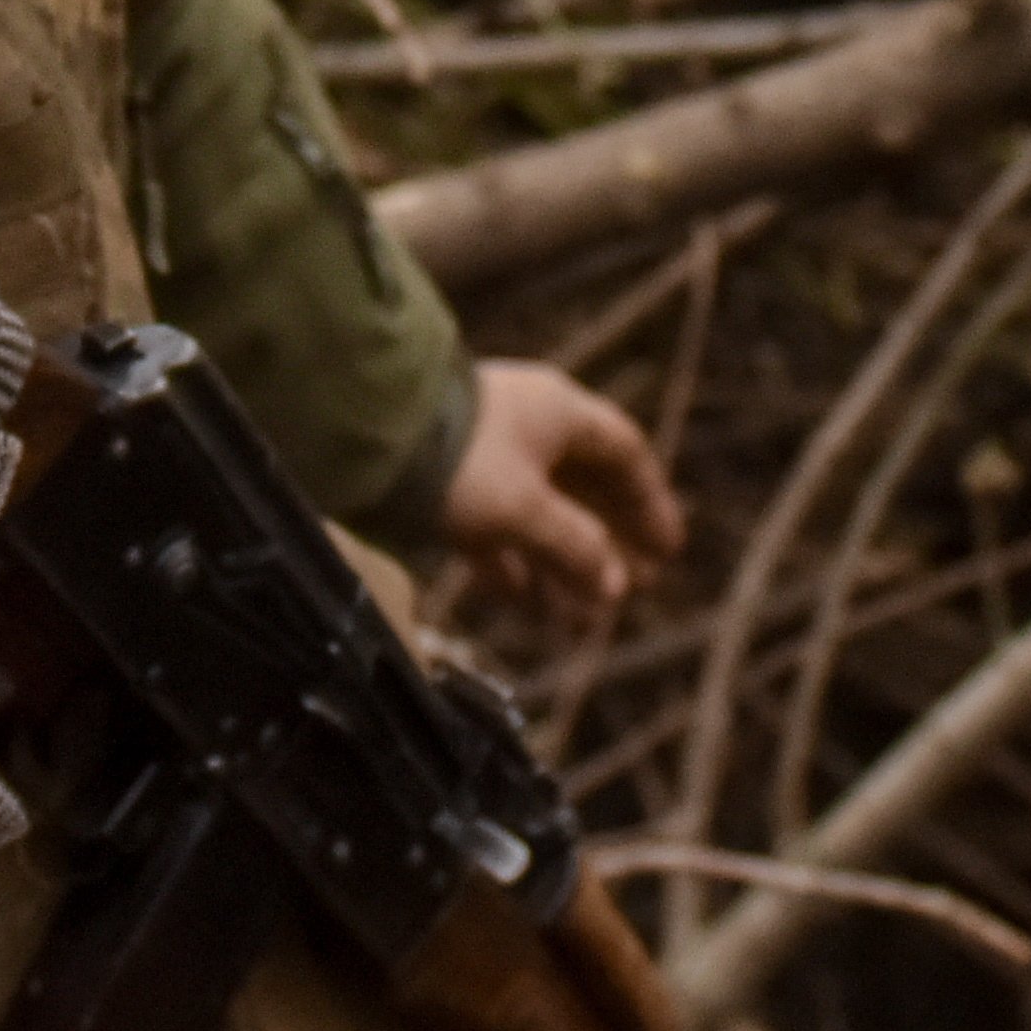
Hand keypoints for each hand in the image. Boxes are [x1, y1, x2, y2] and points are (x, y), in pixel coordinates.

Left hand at [427, 354, 681, 616]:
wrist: (364, 435)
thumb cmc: (457, 459)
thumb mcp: (525, 508)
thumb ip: (574, 547)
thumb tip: (614, 586)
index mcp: (558, 412)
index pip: (624, 454)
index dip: (650, 503)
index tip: (666, 551)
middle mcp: (527, 427)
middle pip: (585, 487)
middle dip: (609, 541)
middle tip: (633, 589)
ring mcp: (486, 453)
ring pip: (540, 512)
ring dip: (563, 563)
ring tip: (582, 617)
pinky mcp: (448, 481)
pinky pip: (496, 526)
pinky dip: (515, 563)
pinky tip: (526, 603)